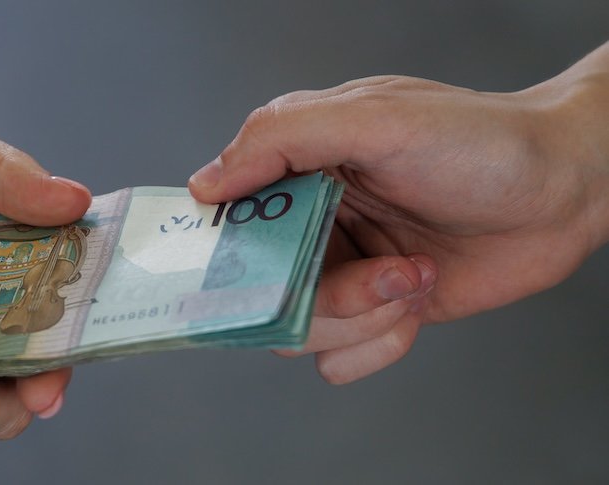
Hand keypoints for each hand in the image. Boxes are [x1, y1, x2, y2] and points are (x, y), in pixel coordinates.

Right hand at [189, 43, 608, 383]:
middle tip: (384, 272)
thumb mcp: (376, 117)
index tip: (260, 270)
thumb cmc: (478, 141)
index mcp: (294, 168)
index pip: (225, 222)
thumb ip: (283, 138)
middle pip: (258, 293)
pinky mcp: (375, 311)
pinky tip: (419, 300)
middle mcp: (309, 223)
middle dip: (323, 297)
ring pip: (297, 333)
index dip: (228, 256)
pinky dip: (379, 344)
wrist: (566, 190)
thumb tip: (204, 185)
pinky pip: (339, 361)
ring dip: (362, 317)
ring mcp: (340, 271)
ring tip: (414, 276)